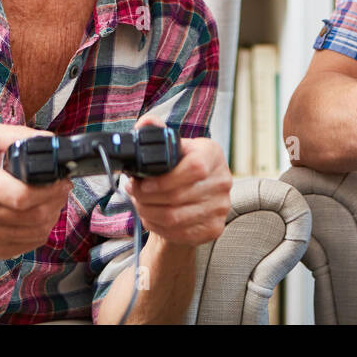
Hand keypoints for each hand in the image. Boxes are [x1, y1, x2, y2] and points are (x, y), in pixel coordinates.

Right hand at [0, 120, 72, 259]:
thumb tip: (51, 143)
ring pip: (37, 231)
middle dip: (57, 199)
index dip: (50, 188)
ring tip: (52, 198)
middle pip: (35, 214)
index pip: (21, 195)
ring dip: (53, 213)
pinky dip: (41, 228)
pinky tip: (38, 214)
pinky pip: (29, 244)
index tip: (61, 178)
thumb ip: (16, 135)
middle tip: (62, 187)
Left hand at [124, 117, 232, 247]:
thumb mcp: (172, 145)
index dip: (165, 180)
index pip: (194, 168)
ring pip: (176, 218)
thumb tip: (146, 123)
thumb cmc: (181, 167)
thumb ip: (156, 132)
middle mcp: (222, 180)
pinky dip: (158, 227)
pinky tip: (152, 217)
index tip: (143, 183)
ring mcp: (221, 206)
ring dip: (149, 213)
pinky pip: (180, 233)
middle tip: (133, 193)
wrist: (196, 195)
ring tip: (140, 204)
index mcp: (212, 153)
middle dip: (147, 198)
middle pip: (179, 196)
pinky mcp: (215, 227)